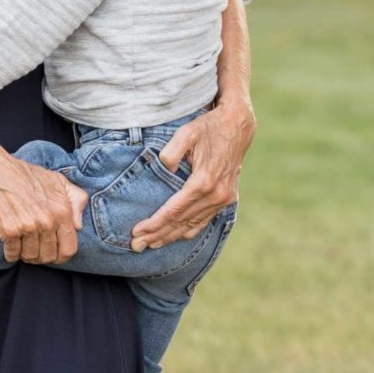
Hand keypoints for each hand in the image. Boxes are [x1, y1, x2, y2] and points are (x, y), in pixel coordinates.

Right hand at [0, 146, 86, 263]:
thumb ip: (76, 200)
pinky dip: (10, 254)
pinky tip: (9, 246)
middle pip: (48, 256)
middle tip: (33, 248)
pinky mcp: (8, 230)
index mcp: (62, 211)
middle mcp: (47, 221)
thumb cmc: (23, 174)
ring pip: (30, 257)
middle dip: (41, 256)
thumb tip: (79, 225)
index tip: (52, 252)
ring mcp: (27, 227)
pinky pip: (12, 254)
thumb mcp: (57, 180)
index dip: (60, 255)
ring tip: (21, 245)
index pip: (68, 249)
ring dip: (25, 255)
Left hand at [131, 95, 254, 250]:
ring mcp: (223, 199)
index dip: (154, 223)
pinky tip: (175, 236)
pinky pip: (205, 220)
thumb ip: (171, 152)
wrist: (237, 126)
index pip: (173, 210)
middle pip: (181, 222)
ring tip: (151, 245)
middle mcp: (215, 195)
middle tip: (136, 246)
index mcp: (203, 181)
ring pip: (193, 225)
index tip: (136, 232)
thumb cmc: (207, 128)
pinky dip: (189, 230)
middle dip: (157, 235)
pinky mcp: (227, 198)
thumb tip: (161, 168)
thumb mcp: (186, 133)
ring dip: (171, 237)